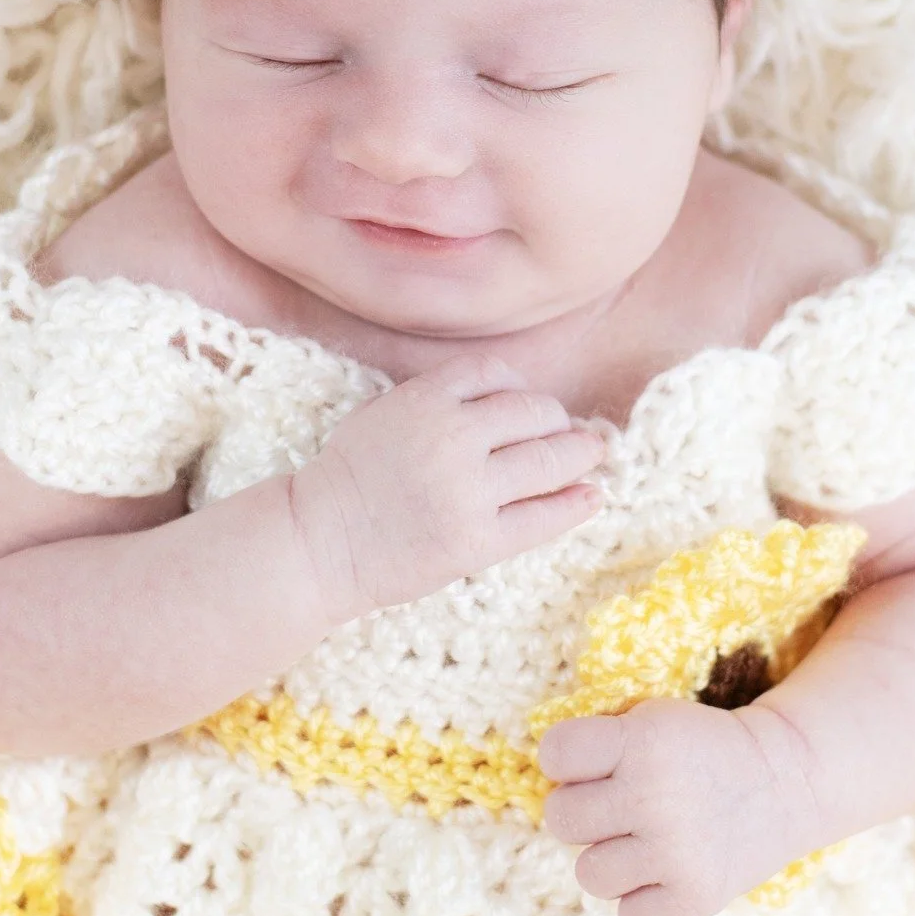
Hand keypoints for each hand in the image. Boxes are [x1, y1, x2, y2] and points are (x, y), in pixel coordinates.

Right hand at [288, 351, 608, 622]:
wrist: (319, 542)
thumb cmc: (347, 478)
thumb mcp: (382, 412)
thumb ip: (435, 398)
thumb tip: (502, 396)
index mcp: (425, 399)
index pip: (496, 373)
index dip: (521, 386)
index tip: (532, 402)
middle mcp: (452, 437)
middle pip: (533, 412)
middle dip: (558, 420)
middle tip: (573, 430)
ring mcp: (467, 490)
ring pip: (548, 460)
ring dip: (580, 454)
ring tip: (595, 453)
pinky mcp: (476, 540)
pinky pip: (542, 518)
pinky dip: (575, 505)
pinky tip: (591, 496)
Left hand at [537, 697, 819, 915]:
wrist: (781, 779)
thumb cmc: (697, 748)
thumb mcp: (651, 719)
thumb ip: (597, 744)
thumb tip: (542, 785)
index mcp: (641, 741)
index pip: (556, 753)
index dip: (563, 759)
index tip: (586, 763)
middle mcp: (653, 796)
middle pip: (562, 818)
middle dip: (580, 811)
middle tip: (614, 805)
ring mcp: (675, 852)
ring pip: (588, 874)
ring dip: (608, 858)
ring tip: (639, 838)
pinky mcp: (696, 897)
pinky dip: (641, 898)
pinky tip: (662, 870)